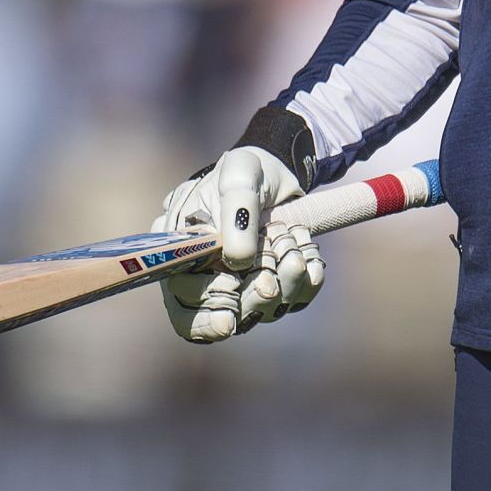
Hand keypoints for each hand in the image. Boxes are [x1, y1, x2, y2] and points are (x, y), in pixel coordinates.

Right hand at [151, 144, 321, 342]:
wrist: (278, 171)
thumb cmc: (246, 171)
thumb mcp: (239, 175)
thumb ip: (236, 213)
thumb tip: (238, 258)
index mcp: (182, 257)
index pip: (183, 310)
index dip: (206, 314)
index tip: (232, 289)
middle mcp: (210, 280)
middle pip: (226, 319)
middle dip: (255, 292)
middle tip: (275, 255)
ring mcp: (245, 286)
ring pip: (265, 312)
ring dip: (286, 277)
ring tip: (290, 235)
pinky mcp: (278, 286)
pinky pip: (297, 299)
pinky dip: (308, 276)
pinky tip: (305, 248)